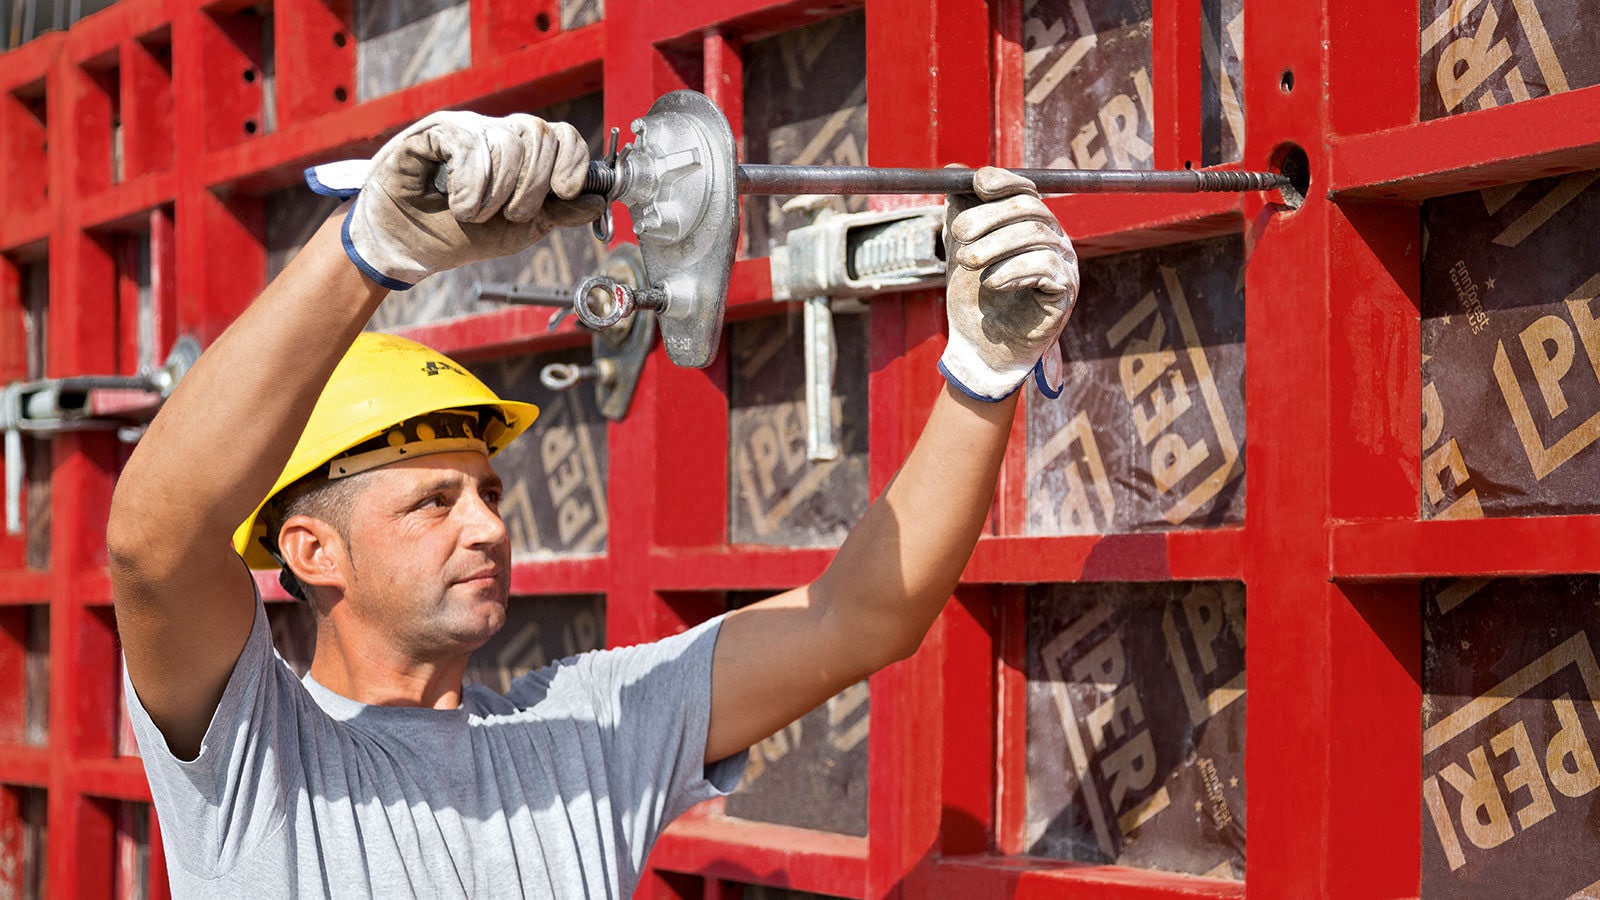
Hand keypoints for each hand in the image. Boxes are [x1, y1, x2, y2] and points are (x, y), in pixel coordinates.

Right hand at [305, 111, 604, 289]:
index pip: (562, 136)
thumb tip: (598, 198)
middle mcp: (495, 133)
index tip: (566, 191)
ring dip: (498, 193)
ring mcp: (464, 129)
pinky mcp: (432, 132)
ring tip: (476, 214)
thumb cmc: (457, 236)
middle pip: (540, 135)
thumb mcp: (517, 231)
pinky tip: (460, 204)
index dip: (572, 161)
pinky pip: (469, 143)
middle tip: (511, 214)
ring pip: (507, 140)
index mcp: (521, 154)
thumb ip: (557, 214)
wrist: (405, 249)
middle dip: (533, 186)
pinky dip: (472, 184)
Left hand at [938, 166, 1078, 400]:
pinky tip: (992, 282)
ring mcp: (1064, 263)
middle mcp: (1053, 237)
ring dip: (994, 245)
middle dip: (988, 217)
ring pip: (1035, 235)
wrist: (978, 346)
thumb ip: (960, 211)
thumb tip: (953, 170)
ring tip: (966, 262)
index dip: (1003, 180)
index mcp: (1030, 223)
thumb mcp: (961, 248)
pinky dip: (1013, 270)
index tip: (976, 183)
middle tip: (958, 234)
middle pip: (1029, 208)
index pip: (1025, 188)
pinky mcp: (1066, 290)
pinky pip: (1045, 268)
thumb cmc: (973, 298)